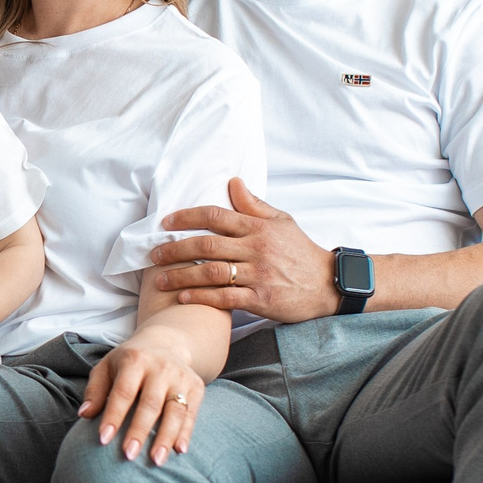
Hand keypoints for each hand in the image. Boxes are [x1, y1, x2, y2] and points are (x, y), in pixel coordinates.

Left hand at [77, 329, 206, 463]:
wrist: (165, 345)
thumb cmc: (128, 364)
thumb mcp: (106, 368)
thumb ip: (95, 391)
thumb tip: (84, 415)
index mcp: (135, 360)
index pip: (123, 392)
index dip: (113, 416)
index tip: (104, 439)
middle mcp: (161, 367)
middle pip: (150, 404)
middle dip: (139, 431)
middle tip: (129, 455)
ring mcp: (181, 377)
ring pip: (175, 411)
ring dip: (166, 437)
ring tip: (157, 461)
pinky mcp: (197, 387)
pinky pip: (191, 414)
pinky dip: (186, 433)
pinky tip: (179, 451)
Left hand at [150, 177, 343, 322]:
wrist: (329, 284)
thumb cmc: (301, 251)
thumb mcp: (282, 222)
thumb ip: (254, 204)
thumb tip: (233, 182)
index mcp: (258, 227)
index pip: (216, 216)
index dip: (186, 217)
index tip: (165, 223)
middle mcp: (256, 249)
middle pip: (206, 245)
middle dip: (175, 250)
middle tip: (154, 254)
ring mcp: (259, 275)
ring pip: (212, 273)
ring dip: (182, 277)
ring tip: (160, 280)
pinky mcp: (262, 300)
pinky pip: (226, 298)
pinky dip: (202, 298)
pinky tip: (184, 298)